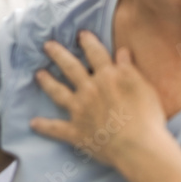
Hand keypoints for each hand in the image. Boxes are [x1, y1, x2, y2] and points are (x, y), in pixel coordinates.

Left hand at [30, 30, 167, 166]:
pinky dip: (44, 126)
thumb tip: (122, 51)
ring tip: (38, 74)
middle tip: (47, 45)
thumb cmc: (147, 117)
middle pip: (70, 67)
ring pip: (58, 92)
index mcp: (108, 77)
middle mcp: (90, 90)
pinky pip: (55, 128)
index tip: (80, 34)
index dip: (88, 42)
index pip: (95, 53)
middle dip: (58, 54)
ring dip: (47, 82)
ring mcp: (80, 110)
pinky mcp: (75, 132)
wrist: (138, 147)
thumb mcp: (144, 87)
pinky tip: (33, 123)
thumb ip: (130, 69)